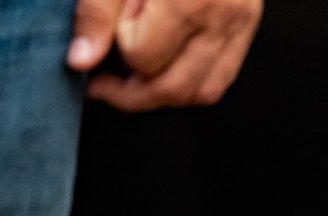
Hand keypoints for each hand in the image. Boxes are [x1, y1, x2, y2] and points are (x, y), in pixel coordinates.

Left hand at [70, 0, 260, 110]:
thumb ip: (96, 11)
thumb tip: (80, 61)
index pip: (143, 57)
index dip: (118, 46)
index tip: (105, 28)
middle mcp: (222, 14)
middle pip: (173, 87)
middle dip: (131, 91)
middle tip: (102, 79)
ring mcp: (240, 21)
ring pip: (201, 91)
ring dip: (162, 92)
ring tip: (133, 73)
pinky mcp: (246, 22)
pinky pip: (220, 76)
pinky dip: (190, 82)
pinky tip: (165, 65)